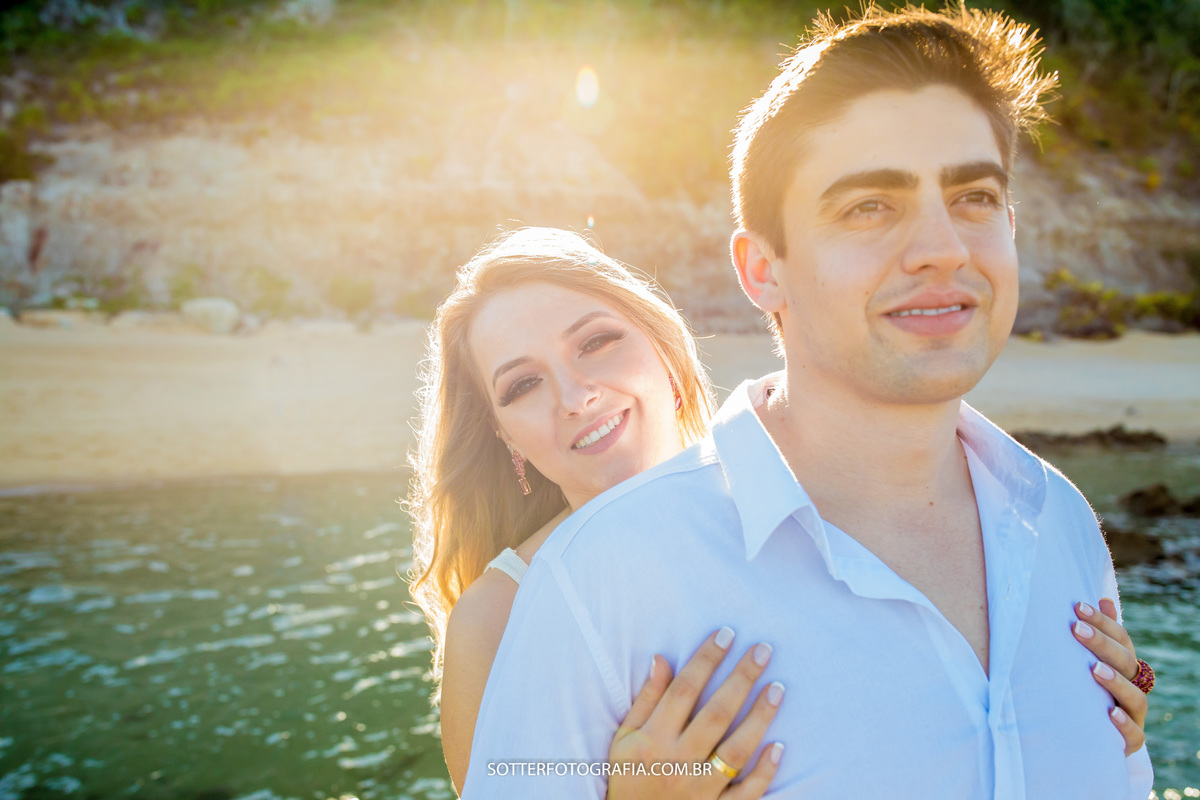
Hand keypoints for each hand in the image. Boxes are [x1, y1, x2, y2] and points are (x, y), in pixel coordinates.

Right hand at [606, 627, 783, 799]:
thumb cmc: (628, 778)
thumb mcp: (624, 738)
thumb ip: (645, 699)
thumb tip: (661, 659)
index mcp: (653, 739)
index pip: (683, 690)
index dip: (706, 659)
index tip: (726, 634)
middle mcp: (678, 761)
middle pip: (716, 714)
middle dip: (741, 679)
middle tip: (763, 650)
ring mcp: (700, 789)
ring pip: (736, 751)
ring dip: (760, 718)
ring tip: (777, 688)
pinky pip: (746, 793)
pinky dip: (764, 771)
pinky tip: (778, 746)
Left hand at [1073, 598, 1147, 755]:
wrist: (1084, 734)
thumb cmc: (1084, 688)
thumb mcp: (1088, 660)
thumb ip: (1098, 635)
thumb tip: (1104, 599)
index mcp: (1125, 665)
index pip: (1121, 639)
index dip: (1102, 622)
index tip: (1078, 607)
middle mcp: (1133, 686)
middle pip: (1126, 662)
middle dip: (1102, 644)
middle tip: (1077, 629)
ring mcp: (1134, 715)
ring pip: (1136, 698)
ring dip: (1116, 682)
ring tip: (1095, 670)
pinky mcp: (1130, 741)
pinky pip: (1133, 735)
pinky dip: (1124, 724)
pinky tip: (1109, 713)